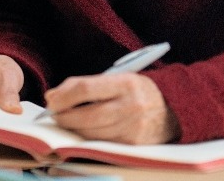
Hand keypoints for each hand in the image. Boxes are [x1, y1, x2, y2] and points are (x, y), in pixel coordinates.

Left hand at [43, 72, 178, 143]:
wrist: (172, 109)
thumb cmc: (136, 90)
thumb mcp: (116, 78)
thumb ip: (85, 85)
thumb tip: (53, 96)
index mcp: (125, 83)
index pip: (85, 89)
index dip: (64, 96)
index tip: (51, 99)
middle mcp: (131, 106)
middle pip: (87, 115)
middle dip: (65, 116)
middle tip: (53, 114)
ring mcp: (134, 128)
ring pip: (93, 132)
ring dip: (73, 129)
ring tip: (64, 122)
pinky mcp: (134, 145)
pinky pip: (103, 143)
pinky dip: (88, 138)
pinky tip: (80, 132)